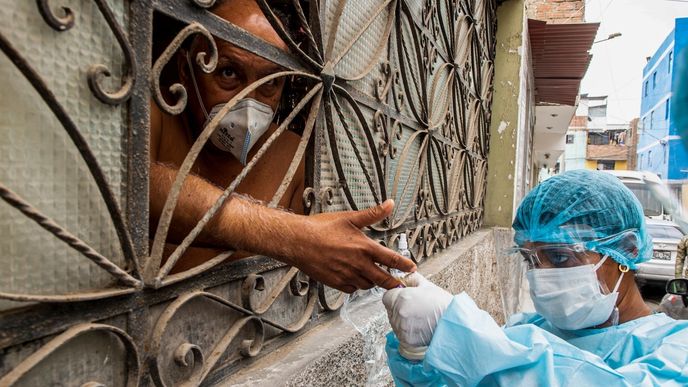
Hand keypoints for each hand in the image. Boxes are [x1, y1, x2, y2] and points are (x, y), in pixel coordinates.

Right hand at [285, 199, 416, 292]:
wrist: (298, 241)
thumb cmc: (321, 228)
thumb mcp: (350, 217)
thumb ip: (372, 214)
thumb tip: (389, 204)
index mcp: (364, 247)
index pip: (391, 259)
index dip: (404, 265)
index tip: (412, 269)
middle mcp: (358, 264)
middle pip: (383, 279)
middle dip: (394, 282)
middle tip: (400, 284)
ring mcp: (347, 275)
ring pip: (367, 285)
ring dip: (372, 281)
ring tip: (373, 276)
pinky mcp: (336, 282)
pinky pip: (352, 289)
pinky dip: (356, 285)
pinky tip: (354, 278)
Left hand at [382, 272, 452, 359]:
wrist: (456, 326)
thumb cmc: (444, 306)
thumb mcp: (428, 286)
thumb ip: (412, 280)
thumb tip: (404, 278)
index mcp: (402, 297)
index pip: (387, 297)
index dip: (395, 297)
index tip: (404, 299)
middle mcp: (399, 313)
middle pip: (390, 310)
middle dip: (399, 308)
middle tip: (416, 309)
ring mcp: (402, 328)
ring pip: (395, 323)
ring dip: (403, 321)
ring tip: (420, 320)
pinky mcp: (406, 341)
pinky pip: (401, 335)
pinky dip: (408, 333)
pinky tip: (420, 329)